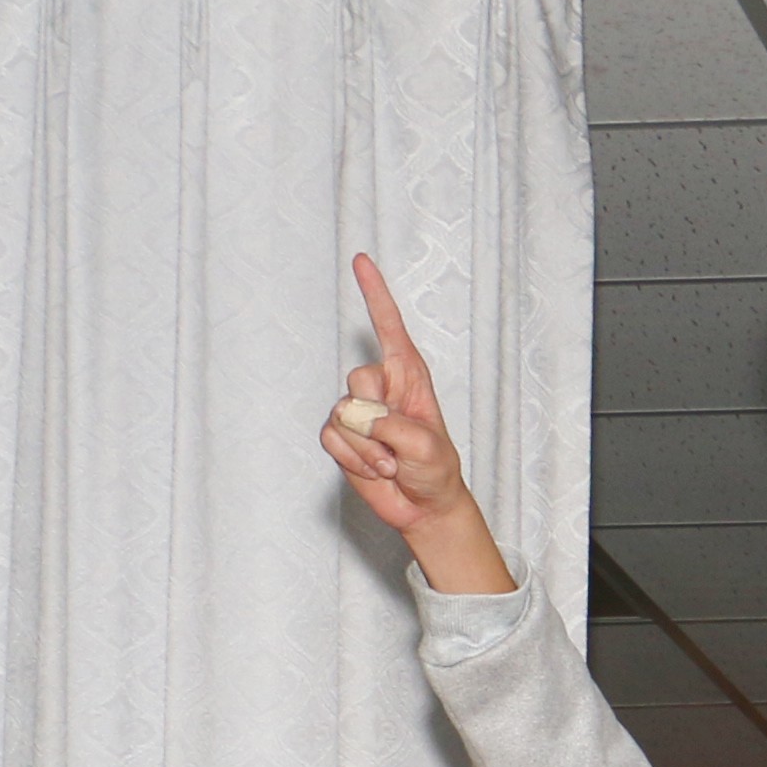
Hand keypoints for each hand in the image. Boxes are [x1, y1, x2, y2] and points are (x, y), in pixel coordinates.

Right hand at [324, 258, 513, 593]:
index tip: (361, 260)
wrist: (423, 506)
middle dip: (376, 418)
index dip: (375, 293)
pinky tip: (376, 469)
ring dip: (368, 448)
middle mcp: (381, 386)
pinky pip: (331, 438)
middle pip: (358, 379)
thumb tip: (358, 417)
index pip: (389, 326)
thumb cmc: (435, 469)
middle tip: (399, 446)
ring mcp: (359, 411)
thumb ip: (393, 426)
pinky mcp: (342, 436)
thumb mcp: (427, 446)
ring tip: (392, 463)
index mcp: (408, 374)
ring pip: (342, 415)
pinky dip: (354, 460)